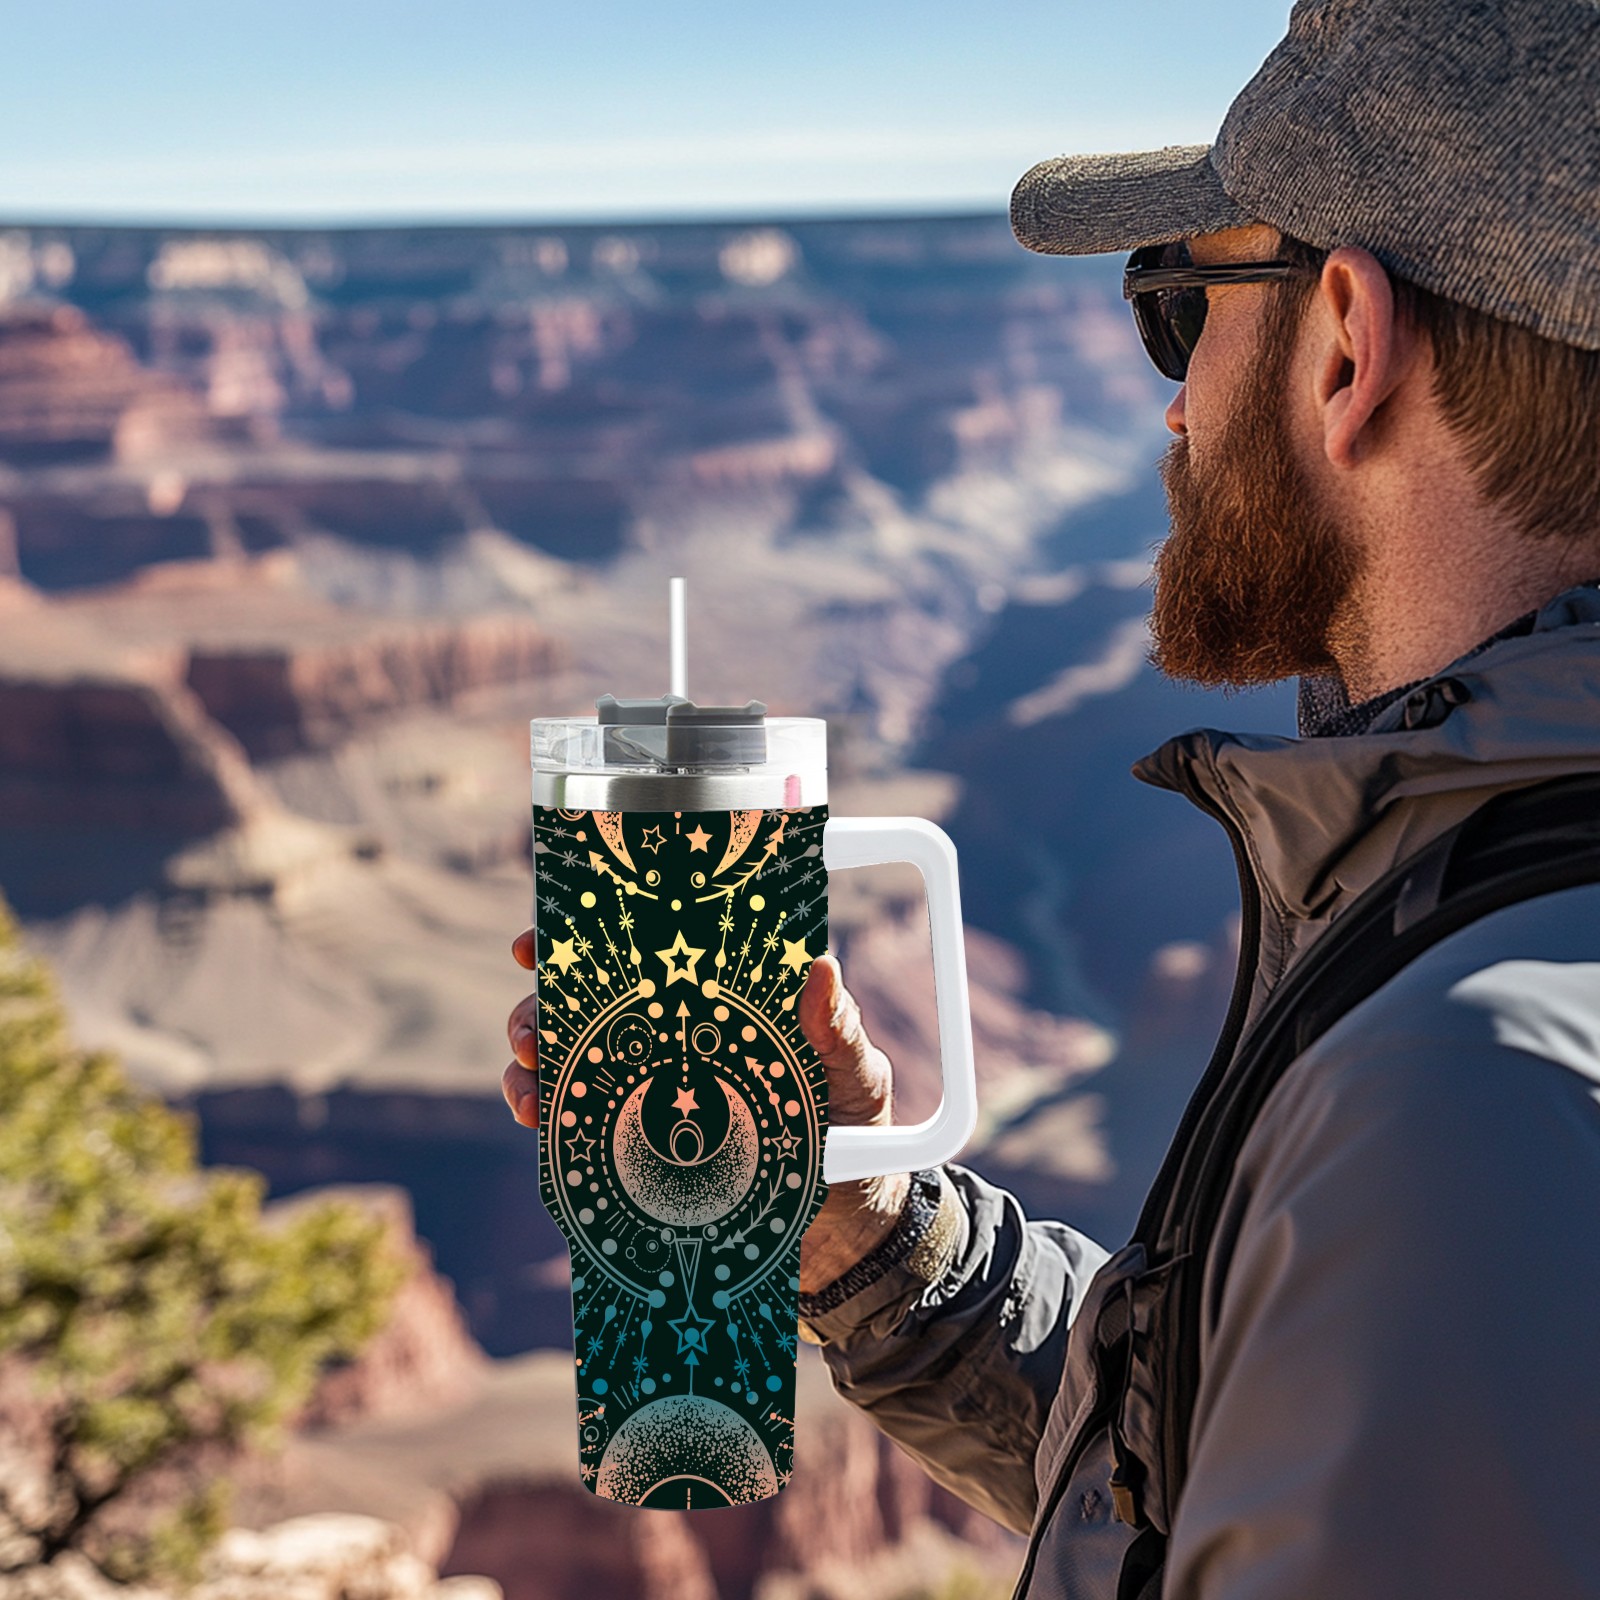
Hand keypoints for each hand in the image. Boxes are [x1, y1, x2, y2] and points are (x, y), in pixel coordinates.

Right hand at [502, 936, 910, 1294]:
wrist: (846, 1227)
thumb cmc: (855, 1130)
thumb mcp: (854, 1075)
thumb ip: (837, 1031)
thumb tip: (822, 967)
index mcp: (719, 1002)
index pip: (650, 953)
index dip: (593, 934)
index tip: (550, 932)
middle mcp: (675, 1038)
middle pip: (590, 1002)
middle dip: (544, 1003)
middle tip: (535, 1026)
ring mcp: (651, 1093)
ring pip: (571, 1059)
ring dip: (535, 1060)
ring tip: (531, 1079)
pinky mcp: (641, 1149)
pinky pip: (579, 1123)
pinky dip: (547, 1116)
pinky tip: (539, 1120)